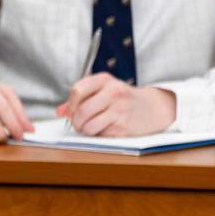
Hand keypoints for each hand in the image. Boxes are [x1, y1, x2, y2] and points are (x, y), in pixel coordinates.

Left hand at [58, 74, 175, 135]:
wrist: (154, 108)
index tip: (71, 111)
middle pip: (81, 111)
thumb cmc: (123, 99)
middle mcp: (113, 92)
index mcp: (104, 80)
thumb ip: (81, 99)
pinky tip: (106, 129)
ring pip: (89, 125)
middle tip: (78, 124)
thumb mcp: (103, 90)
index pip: (77, 90)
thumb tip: (60, 111)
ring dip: (85, 130)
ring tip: (91, 127)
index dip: (71, 104)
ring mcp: (120, 109)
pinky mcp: (125, 126)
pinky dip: (99, 135)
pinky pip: (101, 134)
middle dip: (76, 122)